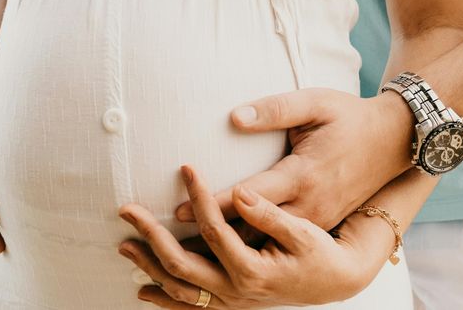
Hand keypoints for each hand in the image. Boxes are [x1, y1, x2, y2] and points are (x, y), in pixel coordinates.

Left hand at [119, 166, 393, 307]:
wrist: (339, 280)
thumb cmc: (322, 251)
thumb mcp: (304, 231)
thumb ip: (269, 213)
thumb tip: (240, 193)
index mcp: (254, 267)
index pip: (214, 227)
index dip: (198, 196)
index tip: (184, 166)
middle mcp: (237, 290)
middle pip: (182, 264)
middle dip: (151, 236)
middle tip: (126, 209)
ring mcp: (232, 300)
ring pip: (181, 290)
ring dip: (150, 268)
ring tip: (124, 246)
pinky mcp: (232, 302)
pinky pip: (191, 307)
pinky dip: (167, 299)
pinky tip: (144, 291)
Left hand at [176, 88, 413, 230]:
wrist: (396, 140)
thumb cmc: (350, 117)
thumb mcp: (316, 102)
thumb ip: (274, 109)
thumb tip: (235, 117)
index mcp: (304, 175)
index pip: (250, 197)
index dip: (213, 205)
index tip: (179, 211)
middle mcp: (310, 207)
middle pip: (252, 231)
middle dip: (211, 236)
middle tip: (170, 240)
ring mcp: (317, 221)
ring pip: (265, 245)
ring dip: (228, 249)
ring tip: (189, 252)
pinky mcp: (320, 225)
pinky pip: (280, 244)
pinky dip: (250, 249)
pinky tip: (224, 251)